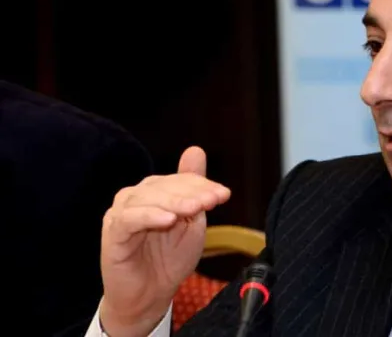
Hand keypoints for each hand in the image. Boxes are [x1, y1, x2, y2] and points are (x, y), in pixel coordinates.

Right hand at [99, 146, 230, 335]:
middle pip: (165, 186)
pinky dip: (150, 216)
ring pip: (148, 198)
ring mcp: (123, 213)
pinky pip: (130, 219)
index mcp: (156, 192)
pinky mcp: (113, 232)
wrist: (150, 295)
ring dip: (174, 202)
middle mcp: (137, 197)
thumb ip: (194, 190)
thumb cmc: (170, 259)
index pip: (181, 180)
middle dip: (192, 192)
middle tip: (213, 201)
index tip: (224, 195)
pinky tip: (168, 219)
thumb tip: (196, 150)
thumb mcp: (191, 222)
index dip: (203, 185)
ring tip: (195, 209)